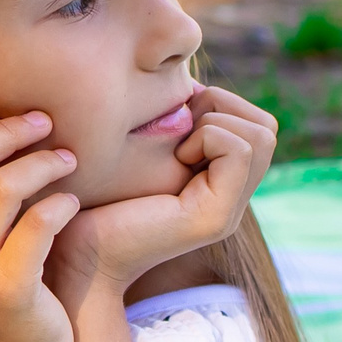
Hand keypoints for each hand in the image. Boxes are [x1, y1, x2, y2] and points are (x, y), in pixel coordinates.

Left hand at [52, 85, 278, 296]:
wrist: (74, 253)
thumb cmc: (89, 201)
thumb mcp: (134, 152)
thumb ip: (167, 126)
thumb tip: (188, 87)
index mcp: (215, 183)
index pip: (255, 123)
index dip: (218, 103)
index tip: (174, 118)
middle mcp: (230, 198)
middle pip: (267, 127)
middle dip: (223, 106)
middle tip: (178, 128)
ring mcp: (228, 210)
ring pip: (262, 134)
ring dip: (216, 122)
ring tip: (176, 147)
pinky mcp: (217, 217)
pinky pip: (240, 149)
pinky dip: (208, 137)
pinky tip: (175, 159)